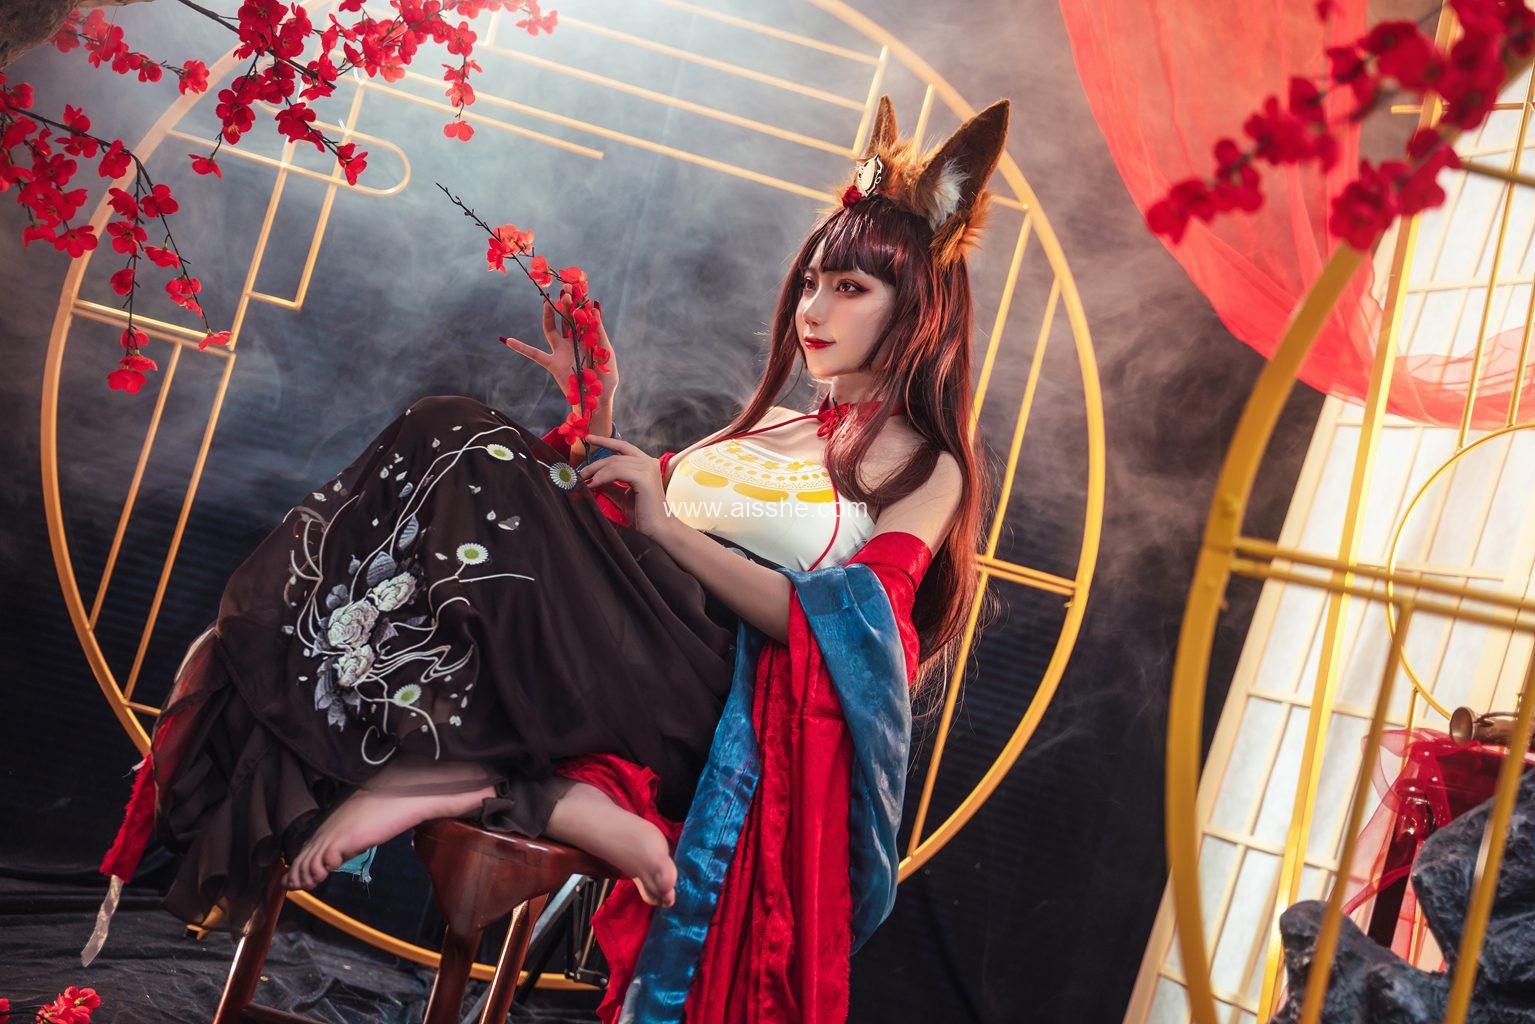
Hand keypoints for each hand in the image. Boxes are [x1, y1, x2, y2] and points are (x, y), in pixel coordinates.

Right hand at [501, 283, 619, 401]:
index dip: (579, 303)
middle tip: (565, 288)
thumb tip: (594, 308)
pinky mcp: (553, 364)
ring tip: (548, 300)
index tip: (579, 287)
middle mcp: (572, 342)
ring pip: (552, 329)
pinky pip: (534, 355)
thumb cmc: (605, 378)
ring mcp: (561, 351)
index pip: (581, 316)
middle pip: (566, 318)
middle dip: (565, 303)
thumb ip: (599, 332)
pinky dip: (521, 348)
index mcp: (586, 338)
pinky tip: (508, 340)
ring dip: (550, 314)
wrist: (597, 400)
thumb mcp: (606, 352)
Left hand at [577, 435, 674, 541]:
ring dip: (596, 471)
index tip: (589, 438)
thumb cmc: (642, 514)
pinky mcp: (644, 478)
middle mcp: (649, 462)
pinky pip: (617, 472)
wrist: (657, 529)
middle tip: (579, 473)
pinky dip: (602, 477)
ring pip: (614, 463)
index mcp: (646, 464)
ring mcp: (647, 468)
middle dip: (594, 463)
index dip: (605, 441)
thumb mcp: (622, 495)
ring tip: (584, 481)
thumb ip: (611, 484)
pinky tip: (593, 485)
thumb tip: (593, 477)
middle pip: (615, 456)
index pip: (623, 447)